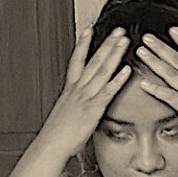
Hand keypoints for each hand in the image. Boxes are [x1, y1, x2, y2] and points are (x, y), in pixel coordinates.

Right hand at [37, 27, 132, 158]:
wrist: (50, 146)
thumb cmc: (56, 137)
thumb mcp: (63, 116)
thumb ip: (72, 108)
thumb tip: (76, 108)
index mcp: (70, 91)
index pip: (77, 62)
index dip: (83, 45)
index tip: (89, 30)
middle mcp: (77, 90)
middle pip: (93, 61)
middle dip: (106, 44)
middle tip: (118, 30)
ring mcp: (85, 98)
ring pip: (101, 71)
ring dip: (114, 54)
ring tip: (124, 40)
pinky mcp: (93, 109)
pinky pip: (107, 91)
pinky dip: (118, 79)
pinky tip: (127, 69)